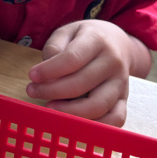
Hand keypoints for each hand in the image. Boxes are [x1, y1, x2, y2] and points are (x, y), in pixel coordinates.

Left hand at [24, 20, 149, 124]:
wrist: (118, 43)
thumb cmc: (86, 39)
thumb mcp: (68, 32)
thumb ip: (54, 47)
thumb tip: (47, 72)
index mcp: (98, 40)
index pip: (73, 58)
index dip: (50, 70)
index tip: (32, 76)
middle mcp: (113, 62)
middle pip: (82, 83)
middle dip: (53, 91)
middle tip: (33, 91)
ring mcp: (121, 82)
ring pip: (98, 105)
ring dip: (69, 111)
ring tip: (49, 107)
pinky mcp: (124, 99)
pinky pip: (115, 119)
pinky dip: (95, 125)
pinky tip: (74, 121)